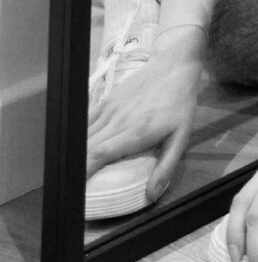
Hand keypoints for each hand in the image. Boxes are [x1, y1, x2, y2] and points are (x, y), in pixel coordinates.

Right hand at [86, 31, 204, 201]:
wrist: (172, 66)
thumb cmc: (179, 103)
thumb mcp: (181, 136)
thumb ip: (166, 166)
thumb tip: (151, 194)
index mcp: (134, 133)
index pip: (99, 155)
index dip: (83, 173)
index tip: (76, 190)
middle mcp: (117, 121)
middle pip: (86, 148)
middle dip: (75, 169)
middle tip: (72, 186)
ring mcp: (109, 109)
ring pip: (83, 136)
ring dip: (76, 154)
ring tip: (73, 172)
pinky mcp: (106, 100)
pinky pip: (86, 122)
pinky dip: (79, 136)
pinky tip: (78, 148)